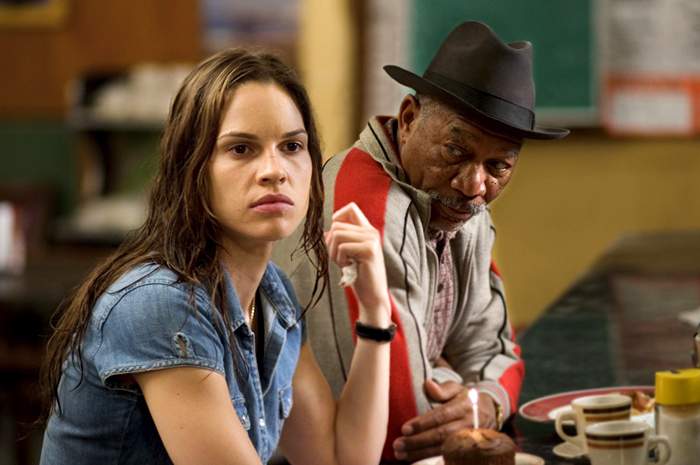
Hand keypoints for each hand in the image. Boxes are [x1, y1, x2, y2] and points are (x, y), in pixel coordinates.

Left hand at [325, 202, 389, 322]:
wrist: (372, 296)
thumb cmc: (359, 276)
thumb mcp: (347, 254)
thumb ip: (341, 240)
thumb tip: (327, 231)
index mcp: (367, 230)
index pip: (351, 208)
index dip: (337, 217)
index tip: (335, 236)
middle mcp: (371, 232)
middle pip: (337, 225)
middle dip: (330, 244)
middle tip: (339, 259)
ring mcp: (372, 240)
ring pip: (337, 235)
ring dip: (334, 253)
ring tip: (344, 263)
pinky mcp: (370, 250)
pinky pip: (343, 247)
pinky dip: (340, 260)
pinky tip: (349, 267)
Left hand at [392, 379, 496, 461]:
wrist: (490, 412)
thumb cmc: (466, 399)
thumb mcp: (457, 389)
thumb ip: (443, 389)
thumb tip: (428, 384)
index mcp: (464, 407)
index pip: (441, 416)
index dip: (422, 423)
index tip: (404, 429)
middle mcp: (468, 424)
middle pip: (440, 435)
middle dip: (417, 441)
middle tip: (398, 444)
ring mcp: (469, 440)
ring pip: (443, 449)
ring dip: (420, 454)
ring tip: (401, 454)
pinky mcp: (468, 450)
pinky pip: (448, 457)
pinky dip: (430, 459)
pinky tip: (415, 460)